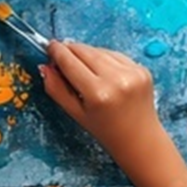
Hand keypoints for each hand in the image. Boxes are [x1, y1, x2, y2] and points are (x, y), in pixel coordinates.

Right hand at [41, 42, 166, 168]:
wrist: (140, 138)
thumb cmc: (106, 129)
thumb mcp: (74, 113)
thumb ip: (55, 88)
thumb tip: (45, 66)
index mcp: (98, 93)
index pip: (69, 61)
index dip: (56, 51)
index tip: (49, 47)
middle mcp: (117, 79)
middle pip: (84, 50)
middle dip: (70, 51)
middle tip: (62, 58)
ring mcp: (132, 73)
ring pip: (99, 49)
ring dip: (87, 54)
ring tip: (84, 70)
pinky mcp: (142, 69)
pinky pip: (115, 54)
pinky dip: (104, 58)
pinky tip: (102, 72)